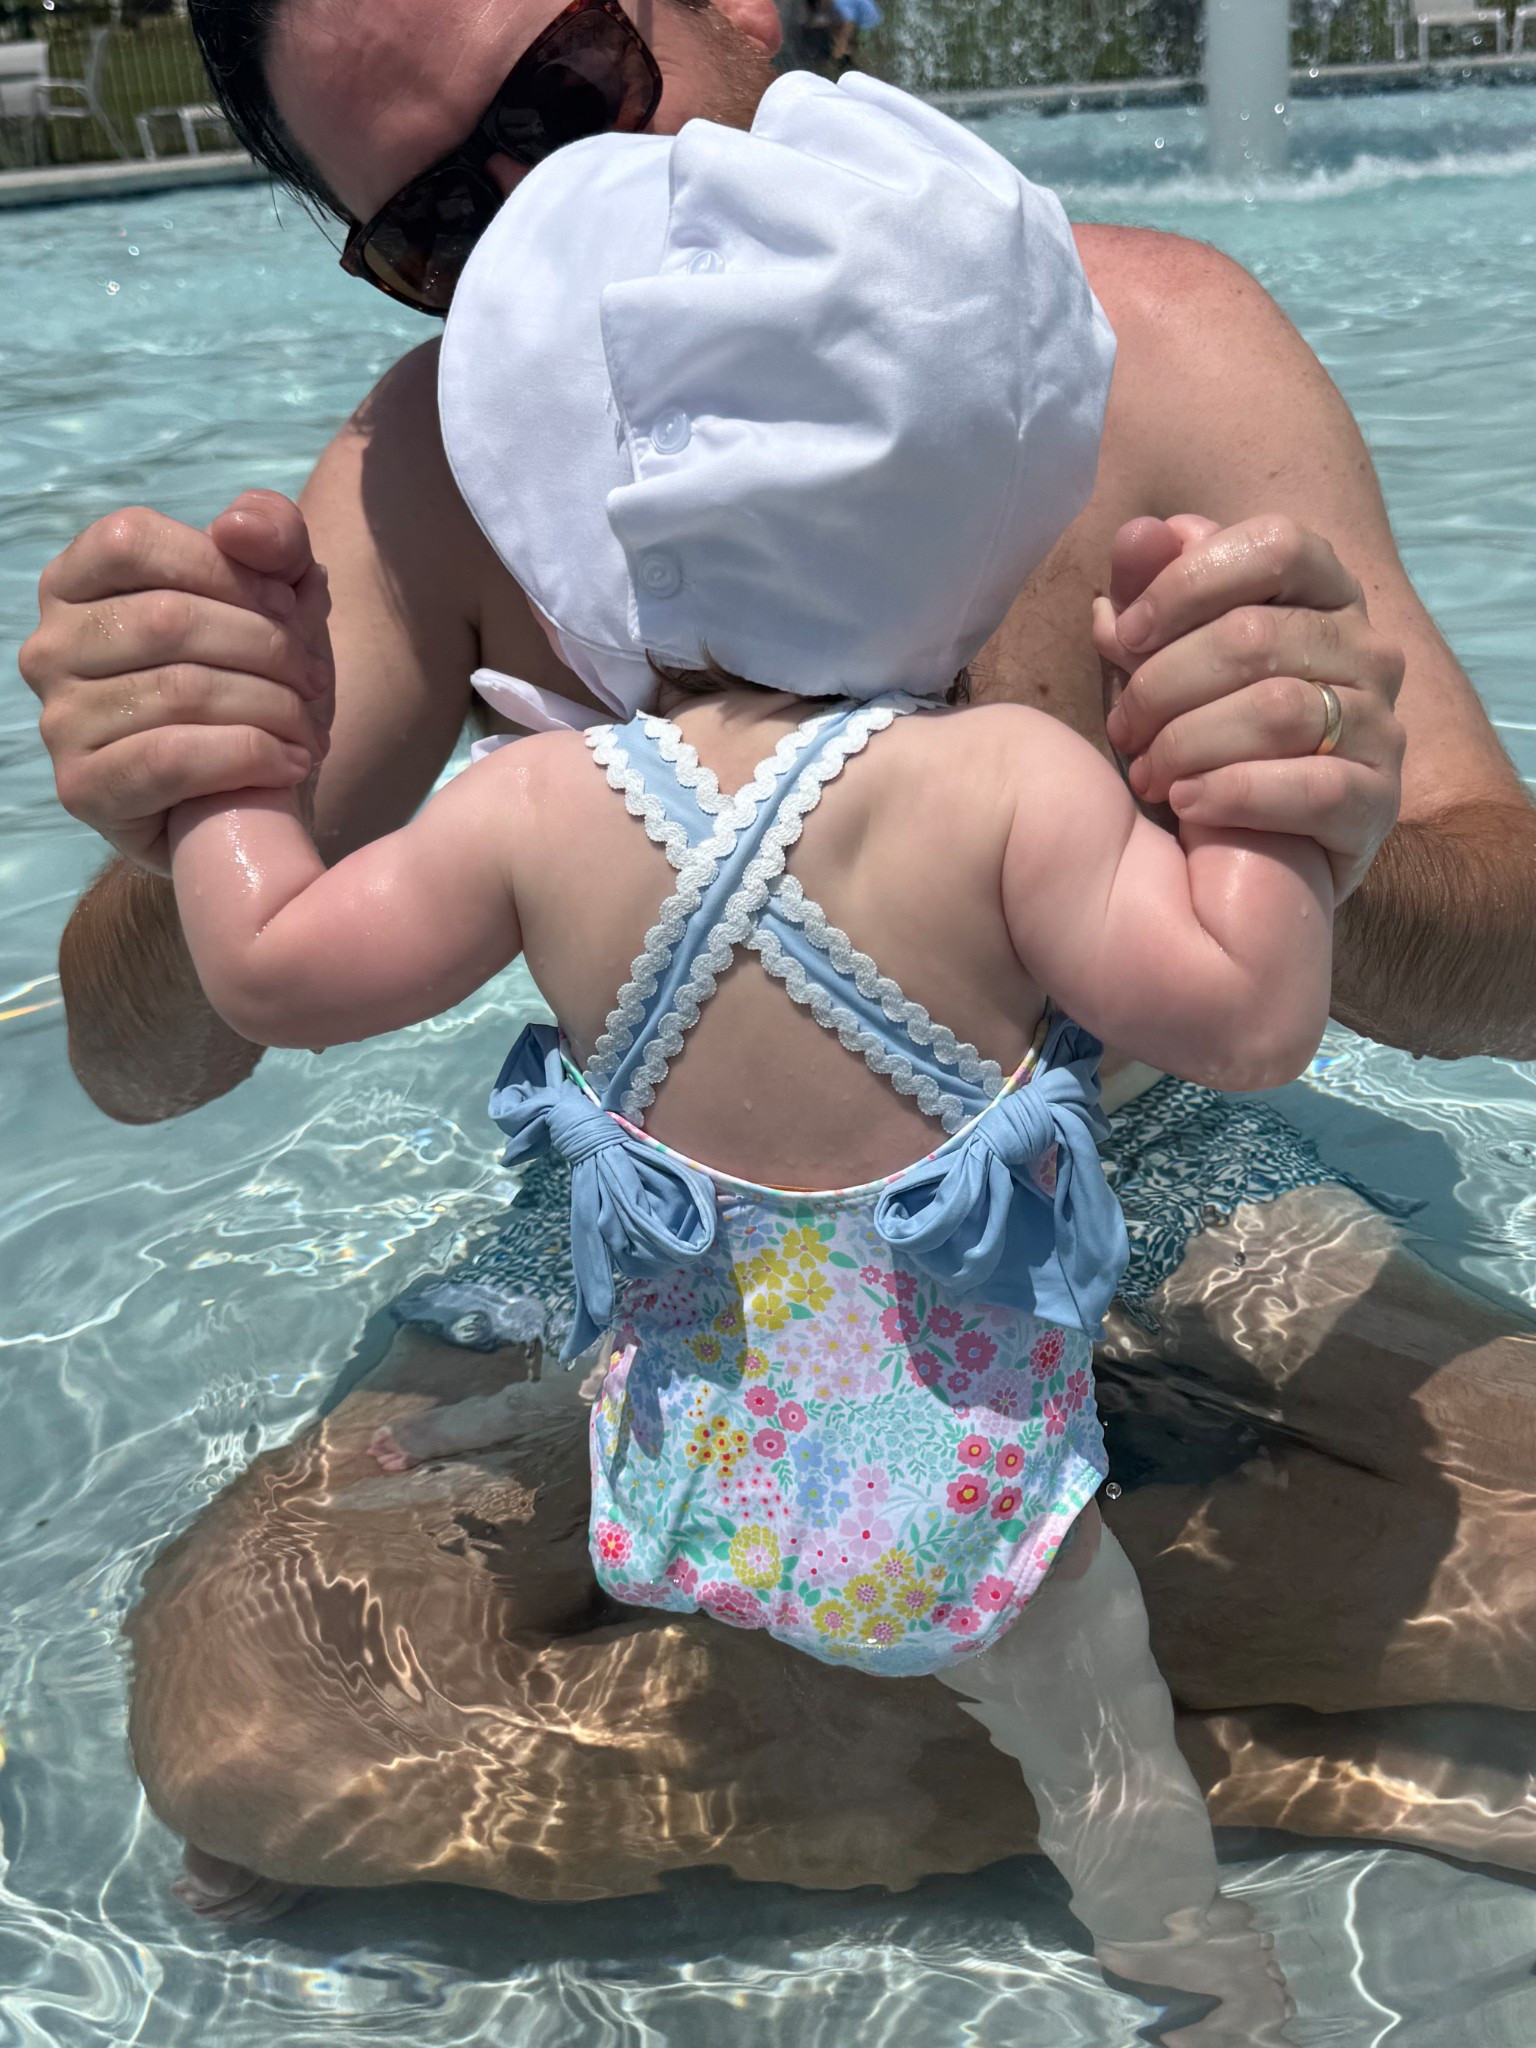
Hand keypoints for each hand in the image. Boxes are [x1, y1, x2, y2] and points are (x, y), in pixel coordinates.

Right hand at [20, 490, 333, 873]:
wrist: (253, 796)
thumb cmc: (256, 681)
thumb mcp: (280, 595)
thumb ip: (273, 534)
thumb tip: (237, 527)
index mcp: (76, 582)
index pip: (132, 540)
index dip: (225, 569)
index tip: (291, 607)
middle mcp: (50, 647)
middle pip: (166, 618)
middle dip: (267, 648)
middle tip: (315, 682)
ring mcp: (59, 720)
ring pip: (179, 690)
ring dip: (273, 709)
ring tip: (311, 729)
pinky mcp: (83, 789)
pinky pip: (171, 758)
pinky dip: (251, 756)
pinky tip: (291, 763)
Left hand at [1092, 514, 1404, 900]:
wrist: (1256, 847)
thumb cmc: (1202, 730)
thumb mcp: (1163, 655)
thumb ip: (1149, 591)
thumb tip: (1141, 534)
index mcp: (1324, 592)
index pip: (1276, 545)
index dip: (1188, 582)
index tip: (1123, 634)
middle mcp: (1367, 649)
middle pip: (1259, 635)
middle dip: (1165, 683)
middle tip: (1121, 728)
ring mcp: (1382, 726)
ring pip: (1279, 711)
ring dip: (1188, 743)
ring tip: (1144, 774)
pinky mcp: (1379, 803)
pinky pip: (1314, 790)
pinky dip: (1235, 794)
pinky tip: (1185, 803)